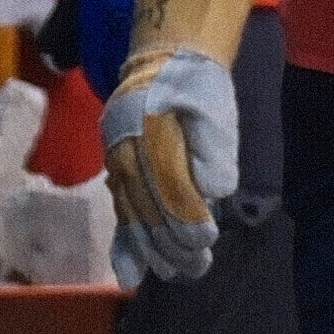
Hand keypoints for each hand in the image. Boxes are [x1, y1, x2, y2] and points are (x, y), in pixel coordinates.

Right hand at [101, 0, 251, 285]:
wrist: (163, 58)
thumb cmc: (197, 84)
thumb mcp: (215, 105)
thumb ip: (215, 146)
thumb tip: (217, 190)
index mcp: (150, 129)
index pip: (170, 183)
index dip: (188, 215)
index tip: (206, 240)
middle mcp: (126, 148)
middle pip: (148, 205)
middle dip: (172, 242)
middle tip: (196, 268)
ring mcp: (117, 160)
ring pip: (132, 213)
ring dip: (151, 249)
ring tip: (173, 274)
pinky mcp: (116, 170)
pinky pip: (118, 212)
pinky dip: (124, 245)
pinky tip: (130, 275)